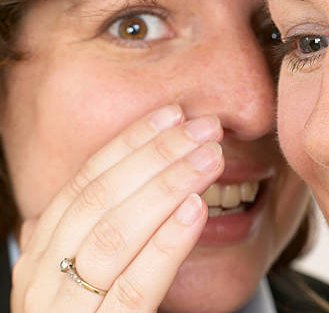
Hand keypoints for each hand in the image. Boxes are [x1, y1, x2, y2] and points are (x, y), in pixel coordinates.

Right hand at [11, 105, 223, 311]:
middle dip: (156, 155)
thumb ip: (96, 233)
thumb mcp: (88, 274)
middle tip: (205, 128)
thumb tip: (115, 179)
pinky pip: (131, 290)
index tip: (173, 114)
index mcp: (40, 255)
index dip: (131, 142)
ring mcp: (61, 312)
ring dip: (167, 186)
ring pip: (113, 235)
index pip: (85, 181)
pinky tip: (195, 211)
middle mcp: (39, 280)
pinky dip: (164, 245)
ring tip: (211, 158)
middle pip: (99, 199)